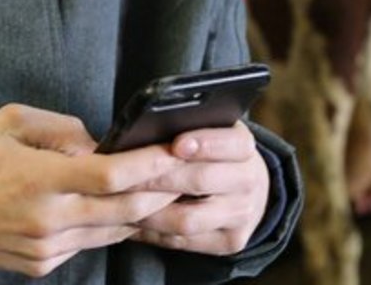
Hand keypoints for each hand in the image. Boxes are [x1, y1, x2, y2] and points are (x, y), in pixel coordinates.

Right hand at [0, 103, 185, 276]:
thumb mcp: (12, 121)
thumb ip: (63, 129)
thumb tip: (102, 143)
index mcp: (40, 179)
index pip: (112, 175)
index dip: (150, 165)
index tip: (174, 150)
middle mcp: (48, 219)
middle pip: (124, 209)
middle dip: (161, 191)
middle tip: (185, 172)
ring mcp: (47, 248)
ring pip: (113, 231)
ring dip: (141, 212)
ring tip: (166, 190)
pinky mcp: (42, 265)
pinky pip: (89, 243)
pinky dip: (109, 226)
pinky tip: (121, 208)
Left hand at [129, 122, 269, 255]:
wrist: (246, 188)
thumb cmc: (214, 153)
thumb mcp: (211, 131)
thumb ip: (187, 128)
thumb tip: (146, 132)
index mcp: (244, 147)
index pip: (232, 143)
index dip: (204, 143)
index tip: (176, 145)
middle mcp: (249, 181)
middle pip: (200, 181)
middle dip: (158, 178)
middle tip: (124, 175)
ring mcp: (242, 215)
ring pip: (188, 219)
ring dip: (149, 211)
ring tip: (121, 202)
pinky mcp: (230, 241)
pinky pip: (184, 241)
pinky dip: (154, 232)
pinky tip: (134, 221)